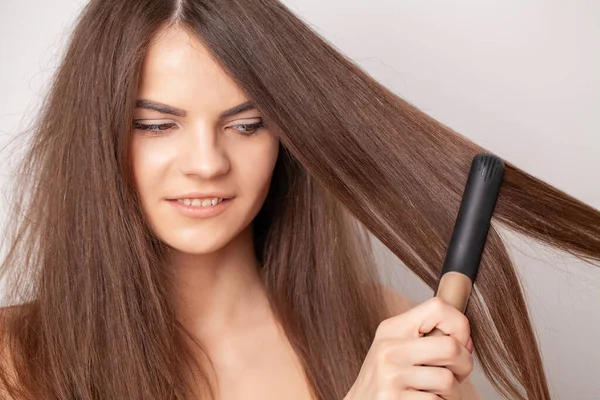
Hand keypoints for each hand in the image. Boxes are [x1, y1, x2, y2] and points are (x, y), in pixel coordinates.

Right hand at [344, 297, 473, 399]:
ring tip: (438, 392)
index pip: (438, 307)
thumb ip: (424, 338)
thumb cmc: (386, 378)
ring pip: (447, 380)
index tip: (460, 342)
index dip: (459, 325)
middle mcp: (389, 348)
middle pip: (450, 347)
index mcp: (392, 329)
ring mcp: (390, 375)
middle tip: (457, 374)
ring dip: (452, 392)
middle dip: (464, 365)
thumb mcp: (396, 348)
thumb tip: (466, 342)